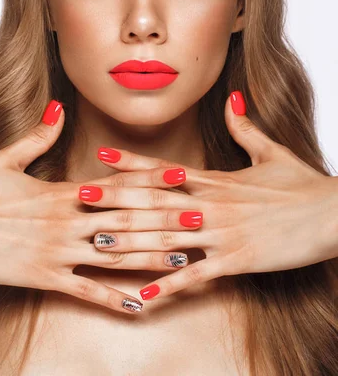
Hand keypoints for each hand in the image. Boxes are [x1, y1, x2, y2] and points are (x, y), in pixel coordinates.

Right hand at [0, 101, 186, 313]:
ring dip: (151, 258)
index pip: (115, 185)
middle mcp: (64, 223)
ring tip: (184, 260)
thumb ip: (38, 137)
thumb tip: (57, 108)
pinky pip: (85, 291)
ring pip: (113, 257)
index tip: (181, 177)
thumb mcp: (5, 160)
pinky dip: (114, 300)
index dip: (151, 181)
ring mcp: (55, 252)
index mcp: (60, 192)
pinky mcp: (42, 278)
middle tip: (200, 220)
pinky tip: (141, 306)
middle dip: (164, 221)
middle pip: (124, 221)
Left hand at [80, 92, 337, 301]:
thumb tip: (232, 98)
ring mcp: (224, 232)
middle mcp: (213, 203)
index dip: (133, 162)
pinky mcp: (239, 260)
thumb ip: (244, 127)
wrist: (335, 213)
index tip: (103, 155)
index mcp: (217, 179)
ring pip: (168, 236)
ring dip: (131, 240)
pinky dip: (170, 285)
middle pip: (156, 201)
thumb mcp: (272, 152)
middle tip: (81, 197)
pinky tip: (145, 294)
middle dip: (117, 199)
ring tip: (98, 243)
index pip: (167, 168)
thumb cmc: (303, 184)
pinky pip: (198, 274)